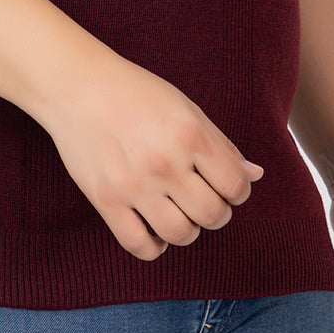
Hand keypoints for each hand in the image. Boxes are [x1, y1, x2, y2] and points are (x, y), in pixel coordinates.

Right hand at [42, 55, 262, 260]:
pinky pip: (140, 245)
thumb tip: (255, 175)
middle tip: (202, 197)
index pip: (236, 186)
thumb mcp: (185, 108)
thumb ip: (220, 143)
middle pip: (213, 215)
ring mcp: (134, 184)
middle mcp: (165, 162)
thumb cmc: (136, 93)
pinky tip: (154, 228)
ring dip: (188, 229)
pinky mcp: (105, 200)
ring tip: (178, 211)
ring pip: (181, 234)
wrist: (78, 86)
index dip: (237, 190)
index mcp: (190, 134)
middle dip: (215, 211)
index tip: (224, 184)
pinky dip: (154, 246)